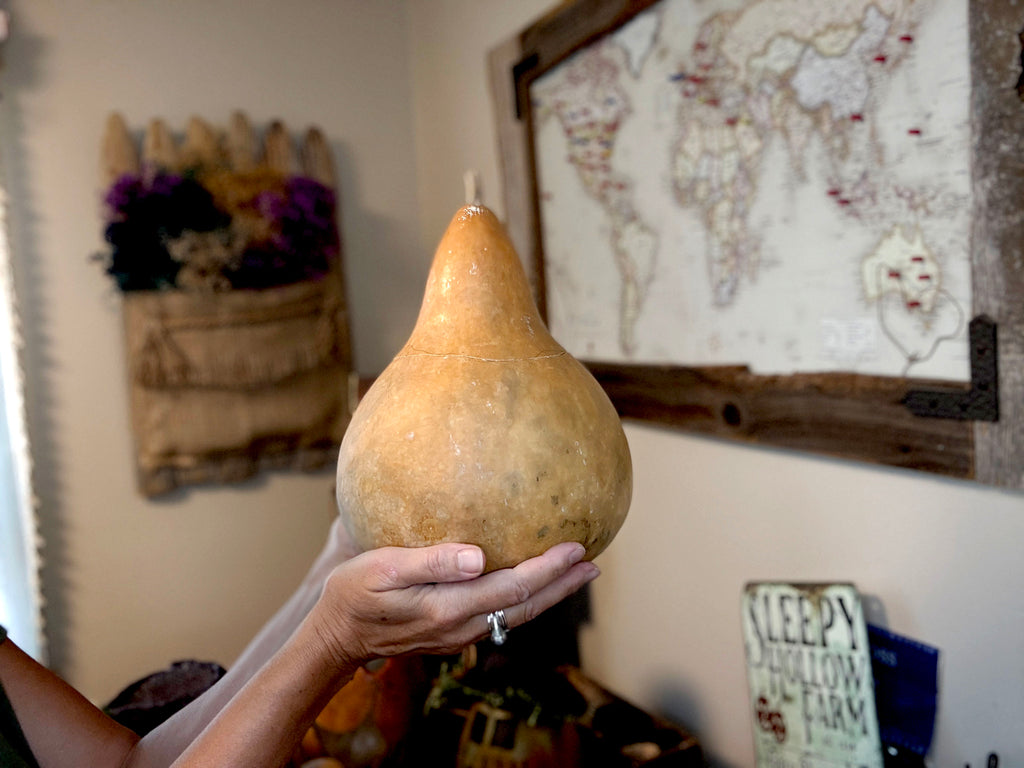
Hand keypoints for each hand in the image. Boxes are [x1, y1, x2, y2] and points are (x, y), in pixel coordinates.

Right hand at [311, 541, 598, 665]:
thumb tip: (478, 556)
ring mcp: (458, 635)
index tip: (576, 548)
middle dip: (561, 586)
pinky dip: (525, 600)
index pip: (511, 588)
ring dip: (549, 595)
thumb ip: (431, 562)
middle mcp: (460, 626)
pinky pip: (500, 616)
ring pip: (516, 615)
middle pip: (524, 606)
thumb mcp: (383, 569)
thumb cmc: (353, 594)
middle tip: (593, 563)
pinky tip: (531, 585)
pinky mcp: (452, 634)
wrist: (336, 638)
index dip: (547, 569)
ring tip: (575, 574)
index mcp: (447, 608)